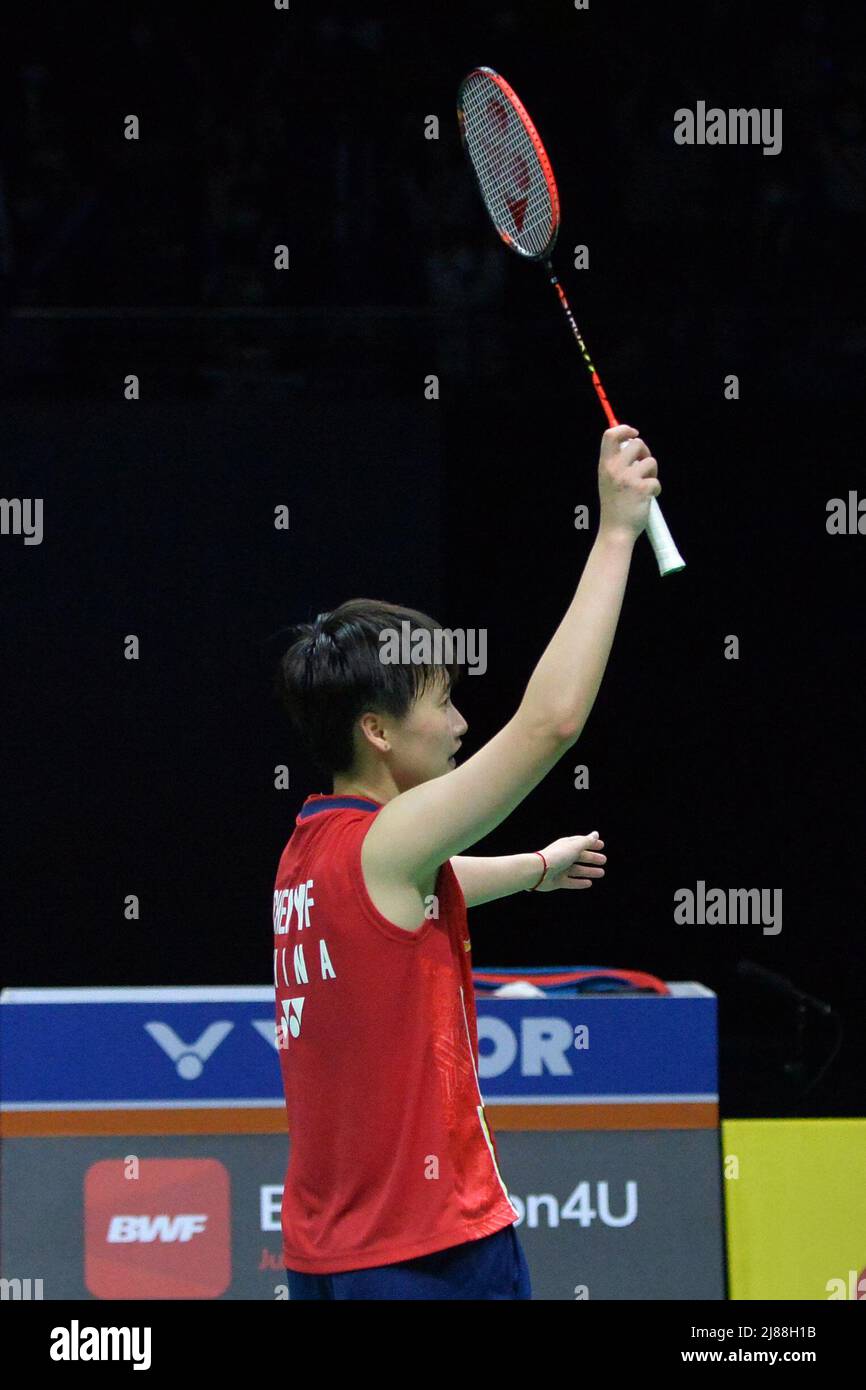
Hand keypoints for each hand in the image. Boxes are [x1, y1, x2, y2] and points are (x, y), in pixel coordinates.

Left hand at [533, 832, 605, 890]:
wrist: (539, 871)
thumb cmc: (557, 856)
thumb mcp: (575, 847)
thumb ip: (586, 841)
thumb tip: (596, 834)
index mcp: (566, 845)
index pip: (580, 842)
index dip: (591, 843)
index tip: (602, 845)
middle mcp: (563, 856)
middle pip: (580, 856)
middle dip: (592, 858)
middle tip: (604, 860)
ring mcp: (560, 869)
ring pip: (577, 870)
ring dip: (589, 871)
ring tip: (601, 873)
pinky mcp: (557, 881)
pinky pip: (571, 882)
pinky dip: (580, 882)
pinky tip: (589, 883)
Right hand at [597, 424, 660, 540]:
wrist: (615, 531)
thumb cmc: (613, 507)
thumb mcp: (607, 481)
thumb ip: (617, 464)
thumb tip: (633, 446)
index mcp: (605, 466)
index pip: (610, 435)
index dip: (624, 429)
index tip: (633, 433)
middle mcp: (615, 470)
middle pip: (637, 443)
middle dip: (645, 453)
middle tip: (644, 466)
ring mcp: (629, 479)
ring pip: (651, 461)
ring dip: (652, 473)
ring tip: (645, 485)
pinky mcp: (642, 489)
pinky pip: (656, 482)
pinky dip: (656, 490)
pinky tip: (648, 498)